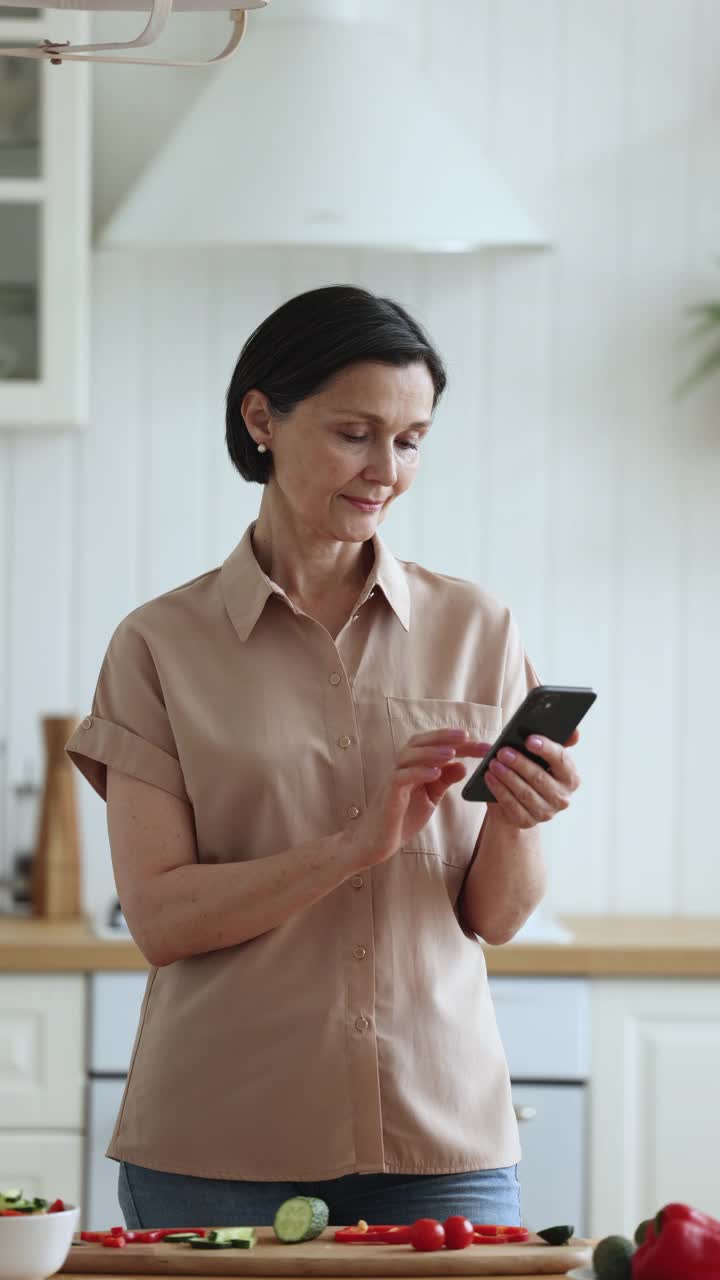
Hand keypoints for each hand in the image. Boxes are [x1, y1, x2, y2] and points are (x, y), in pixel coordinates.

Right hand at [346, 728, 485, 868]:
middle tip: (466, 736)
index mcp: (414, 767)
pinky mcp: (388, 795)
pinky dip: (417, 772)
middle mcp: (403, 768)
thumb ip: (444, 781)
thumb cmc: (401, 818)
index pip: (436, 747)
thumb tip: (463, 765)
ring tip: (451, 752)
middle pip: (420, 743)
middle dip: (443, 737)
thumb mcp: (430, 798)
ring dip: (430, 752)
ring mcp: (393, 780)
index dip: (460, 744)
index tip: (484, 745)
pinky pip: (400, 777)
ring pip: (408, 756)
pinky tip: (435, 773)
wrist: (374, 843)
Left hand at [482, 728, 581, 829]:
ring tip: (493, 763)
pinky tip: (490, 778)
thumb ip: (557, 742)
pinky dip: (499, 790)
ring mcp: (546, 812)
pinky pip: (512, 805)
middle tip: (503, 752)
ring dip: (507, 777)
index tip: (529, 740)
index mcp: (570, 777)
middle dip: (520, 763)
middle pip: (540, 778)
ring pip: (525, 793)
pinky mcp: (527, 821)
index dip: (546, 749)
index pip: (561, 760)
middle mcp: (562, 797)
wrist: (519, 800)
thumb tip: (575, 733)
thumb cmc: (533, 769)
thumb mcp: (543, 756)